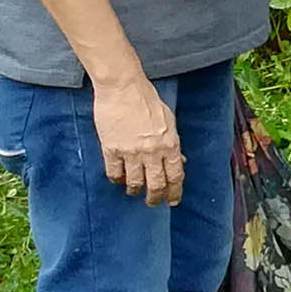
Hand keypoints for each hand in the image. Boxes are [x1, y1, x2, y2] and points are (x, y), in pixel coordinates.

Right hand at [92, 74, 183, 206]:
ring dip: (135, 191)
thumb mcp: (169, 121)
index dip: (174, 191)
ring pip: (135, 182)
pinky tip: (118, 180)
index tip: (172, 200)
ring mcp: (131, 151)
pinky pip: (114, 172)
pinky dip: (117, 179)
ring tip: (134, 193)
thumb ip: (173, 143)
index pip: (176, 176)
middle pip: (156, 184)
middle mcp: (152, 152)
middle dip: (155, 198)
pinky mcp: (111, 149)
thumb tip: (179, 161)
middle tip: (153, 203)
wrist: (123, 88)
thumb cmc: (147, 101)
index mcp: (170, 144)